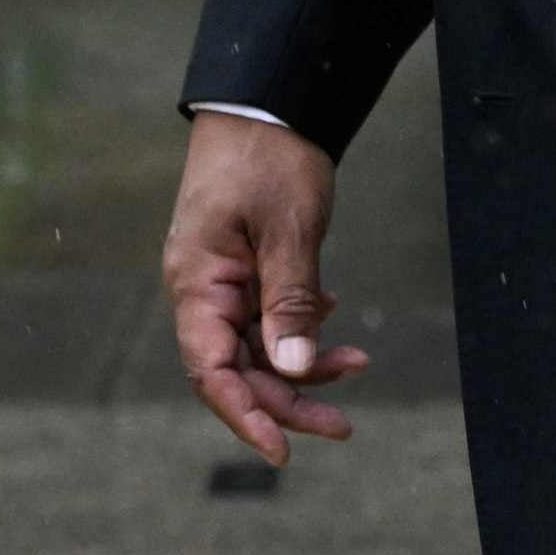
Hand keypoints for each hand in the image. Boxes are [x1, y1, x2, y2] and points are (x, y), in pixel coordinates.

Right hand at [162, 110, 366, 465]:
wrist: (267, 102)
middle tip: (344, 425)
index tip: (282, 452)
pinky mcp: (244, 269)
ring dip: (303, 363)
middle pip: (238, 369)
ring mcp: (222, 280)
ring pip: (257, 347)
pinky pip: (267, 317)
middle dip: (289, 400)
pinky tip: (334, 317)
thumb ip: (290, 302)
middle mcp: (202, 290)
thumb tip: (295, 369)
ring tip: (357, 364)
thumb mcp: (288, 231)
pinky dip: (301, 327)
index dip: (245, 416)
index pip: (211, 372)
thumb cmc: (269, 158)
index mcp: (198, 284)